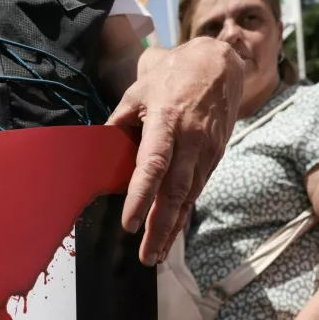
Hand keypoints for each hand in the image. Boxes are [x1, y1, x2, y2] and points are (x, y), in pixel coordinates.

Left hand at [107, 37, 244, 264]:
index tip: (129, 223)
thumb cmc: (173, 75)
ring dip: (172, 228)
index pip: (153, 165)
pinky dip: (183, 213)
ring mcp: (207, 151)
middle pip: (174, 191)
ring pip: (188, 197)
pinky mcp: (215, 157)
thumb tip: (98, 147)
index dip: (141, 196)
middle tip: (145, 255)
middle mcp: (191, 140)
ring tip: (155, 254)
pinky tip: (171, 233)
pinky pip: (196, 190)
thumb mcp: (139, 91)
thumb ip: (119, 122)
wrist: (220, 64)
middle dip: (159, 227)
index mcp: (168, 121)